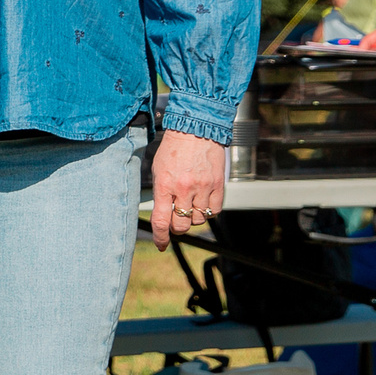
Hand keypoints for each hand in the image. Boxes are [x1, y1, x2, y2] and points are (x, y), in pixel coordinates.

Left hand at [150, 130, 227, 250]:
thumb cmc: (173, 148)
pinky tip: (203, 203)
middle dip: (177, 227)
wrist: (196, 130)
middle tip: (176, 219)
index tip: (161, 244)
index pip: (161, 220)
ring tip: (189, 205)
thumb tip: (161, 215)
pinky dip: (208, 212)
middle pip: (181, 225)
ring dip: (192, 218)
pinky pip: (215, 211)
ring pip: (198, 220)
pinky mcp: (218, 185)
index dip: (161, 237)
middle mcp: (184, 189)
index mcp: (164, 185)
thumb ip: (160, 193)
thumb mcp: (157, 169)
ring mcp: (203, 188)